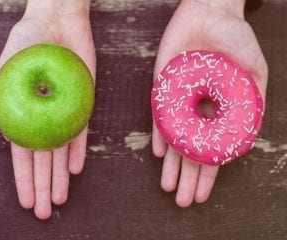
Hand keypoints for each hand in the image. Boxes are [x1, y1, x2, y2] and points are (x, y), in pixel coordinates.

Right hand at [0, 0, 95, 218]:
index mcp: (22, 116)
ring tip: (59, 199)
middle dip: (43, 186)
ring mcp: (64, 113)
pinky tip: (75, 169)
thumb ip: (7, 102)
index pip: (22, 155)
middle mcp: (44, 119)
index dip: (24, 180)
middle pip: (42, 160)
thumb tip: (8, 135)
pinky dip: (78, 150)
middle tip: (44, 212)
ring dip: (60, 176)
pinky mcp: (83, 104)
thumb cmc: (26, 43)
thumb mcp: (7, 72)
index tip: (27, 201)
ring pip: (62, 152)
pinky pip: (81, 131)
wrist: (57, 23)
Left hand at [152, 0, 267, 206]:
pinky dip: (160, 135)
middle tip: (182, 201)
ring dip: (171, 164)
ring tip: (168, 187)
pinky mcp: (163, 89)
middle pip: (191, 151)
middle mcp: (198, 112)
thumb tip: (247, 132)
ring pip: (174, 139)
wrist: (209, 13)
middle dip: (188, 177)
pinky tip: (160, 154)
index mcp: (219, 112)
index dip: (208, 174)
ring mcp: (179, 102)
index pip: (212, 150)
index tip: (203, 194)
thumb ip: (252, 101)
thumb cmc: (236, 38)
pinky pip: (159, 116)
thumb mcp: (254, 70)